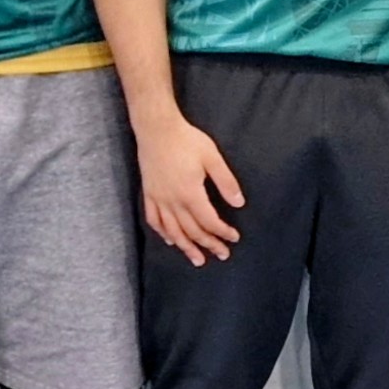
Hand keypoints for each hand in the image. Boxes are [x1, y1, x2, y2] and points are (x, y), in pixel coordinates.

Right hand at [135, 113, 243, 266]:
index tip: (234, 237)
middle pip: (192, 231)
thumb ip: (226, 182)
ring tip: (198, 260)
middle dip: (209, 245)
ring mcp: (159, 199)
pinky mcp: (149, 194)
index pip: (209, 221)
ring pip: (173, 231)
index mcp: (190, 193)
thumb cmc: (186, 140)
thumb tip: (239, 203)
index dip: (223, 232)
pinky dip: (163, 233)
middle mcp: (173, 201)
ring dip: (186, 247)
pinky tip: (170, 241)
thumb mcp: (212, 157)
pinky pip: (154, 220)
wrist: (156, 128)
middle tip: (222, 254)